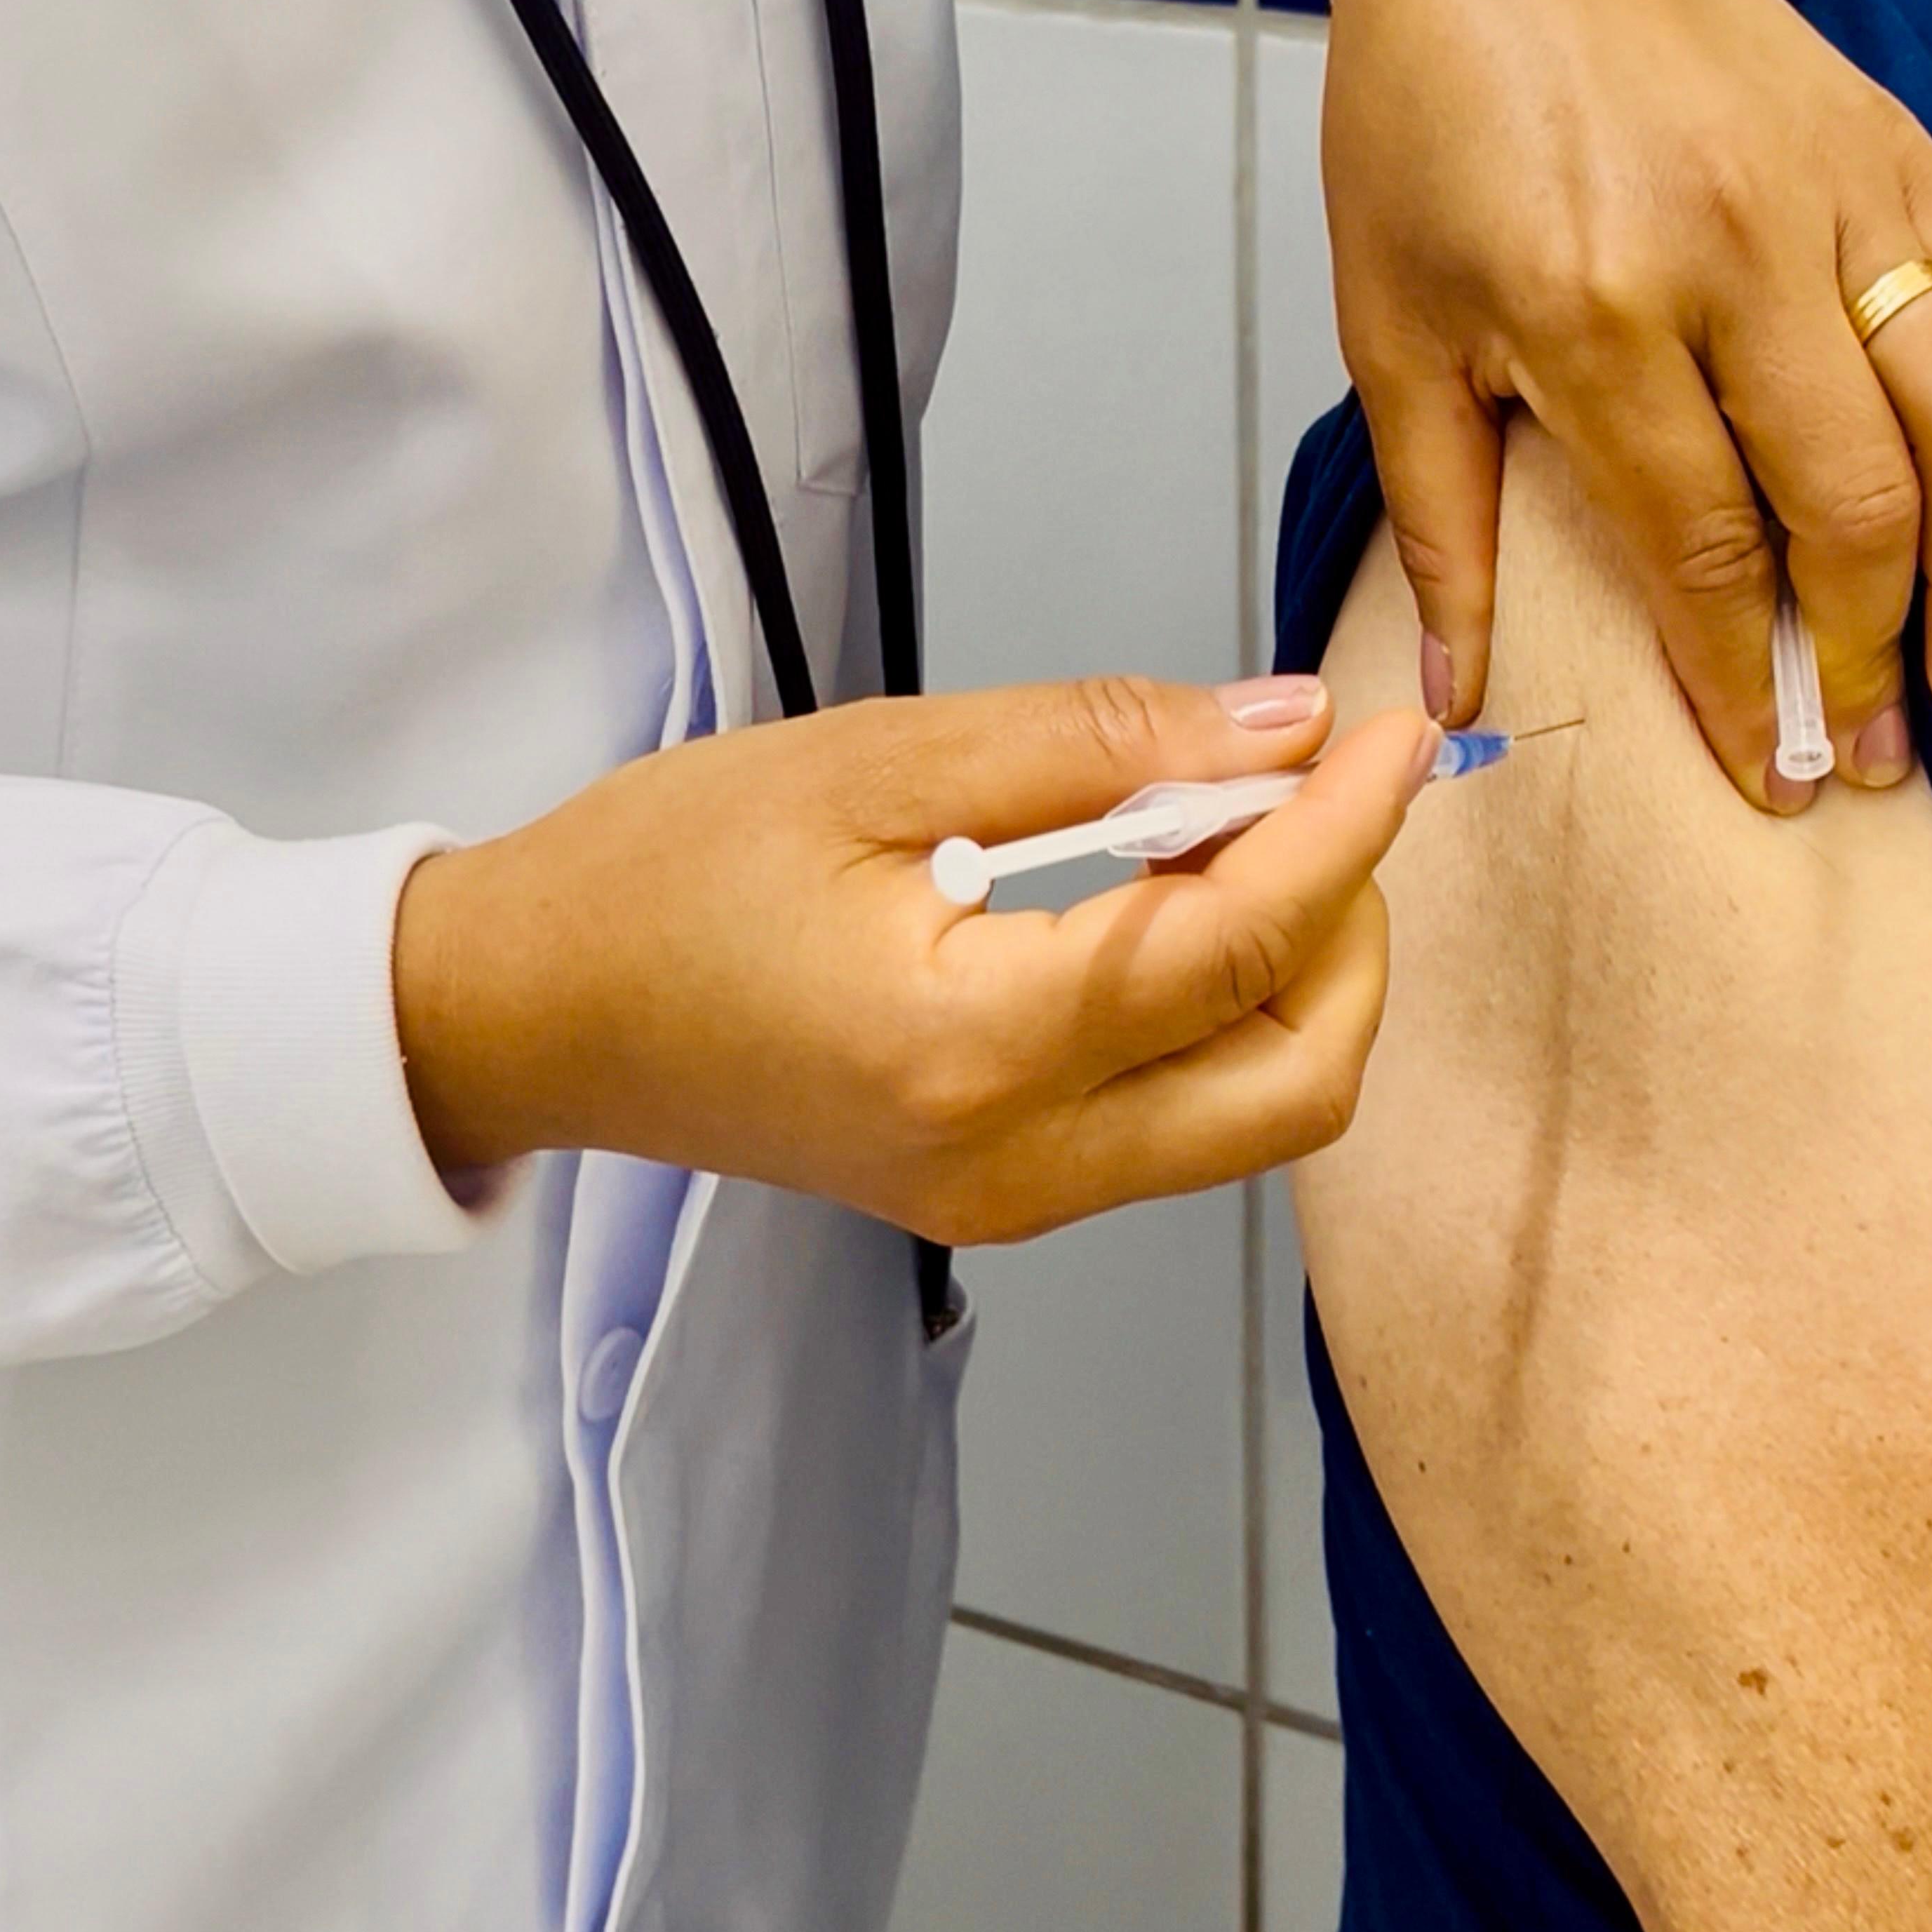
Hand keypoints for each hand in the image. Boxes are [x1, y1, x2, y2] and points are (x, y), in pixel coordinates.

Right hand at [394, 676, 1437, 1242]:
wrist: (534, 1012)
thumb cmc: (666, 874)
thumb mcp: (876, 756)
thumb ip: (1098, 743)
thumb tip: (1279, 730)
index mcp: (972, 1049)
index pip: (1235, 946)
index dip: (1345, 829)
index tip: (1397, 733)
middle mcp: (1015, 1163)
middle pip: (1296, 1082)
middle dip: (1354, 933)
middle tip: (1327, 799)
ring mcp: (1013, 1201)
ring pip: (1254, 1116)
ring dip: (1299, 978)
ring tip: (1250, 837)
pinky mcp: (1001, 1196)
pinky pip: (1179, 1123)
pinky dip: (1223, 1016)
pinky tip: (1181, 905)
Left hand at [1323, 0, 1931, 808]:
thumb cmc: (1426, 124)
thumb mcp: (1390, 328)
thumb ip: (1442, 522)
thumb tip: (1458, 696)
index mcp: (1589, 306)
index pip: (1702, 544)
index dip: (1745, 682)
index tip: (1773, 778)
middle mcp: (1732, 252)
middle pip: (1856, 500)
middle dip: (1878, 656)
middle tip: (1883, 757)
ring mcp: (1837, 193)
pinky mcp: (1901, 149)